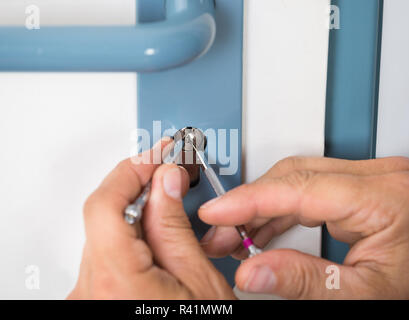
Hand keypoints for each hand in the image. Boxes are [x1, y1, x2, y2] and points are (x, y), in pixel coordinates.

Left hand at [68, 138, 234, 299]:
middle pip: (104, 218)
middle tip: (169, 171)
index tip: (155, 156)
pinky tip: (157, 234)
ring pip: (106, 235)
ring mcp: (88, 297)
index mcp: (116, 283)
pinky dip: (131, 236)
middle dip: (138, 189)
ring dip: (137, 213)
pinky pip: (107, 255)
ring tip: (171, 204)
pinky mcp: (94, 300)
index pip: (104, 205)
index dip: (129, 172)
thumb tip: (164, 180)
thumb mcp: (198, 279)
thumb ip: (174, 224)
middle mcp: (90, 292)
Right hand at [198, 156, 408, 298]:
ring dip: (259, 208)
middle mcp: (377, 178)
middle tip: (220, 234)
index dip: (250, 200)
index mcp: (386, 198)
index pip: (301, 187)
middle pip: (292, 176)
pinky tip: (260, 232)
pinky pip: (306, 189)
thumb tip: (253, 273)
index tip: (216, 213)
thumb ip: (306, 282)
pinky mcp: (357, 187)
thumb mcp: (364, 293)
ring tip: (235, 237)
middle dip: (248, 205)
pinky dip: (278, 211)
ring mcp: (367, 178)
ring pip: (294, 179)